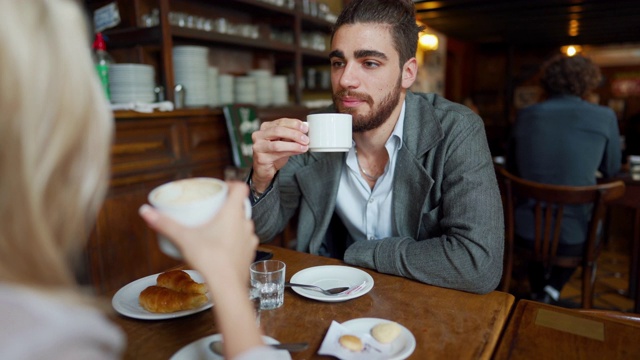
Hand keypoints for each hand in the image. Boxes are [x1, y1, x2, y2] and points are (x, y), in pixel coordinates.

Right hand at [139, 182, 257, 285]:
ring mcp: (249, 240)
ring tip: (216, 229)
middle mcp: (245, 224)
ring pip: (243, 225)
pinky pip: (243, 242)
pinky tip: (223, 247)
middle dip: (227, 207)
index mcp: (233, 213)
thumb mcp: (184, 238)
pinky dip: (235, 241)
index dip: (232, 185)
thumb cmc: (210, 259)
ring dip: (233, 224)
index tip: (221, 189)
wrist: (227, 287)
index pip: (240, 188)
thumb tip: (145, 211)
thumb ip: (165, 223)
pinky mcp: (249, 254)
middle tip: (212, 210)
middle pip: (240, 207)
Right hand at [251, 118, 308, 190]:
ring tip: (304, 147)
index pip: (281, 122)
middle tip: (306, 139)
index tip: (305, 128)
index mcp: (265, 127)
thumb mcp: (283, 141)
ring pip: (278, 144)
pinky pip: (278, 155)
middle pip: (278, 131)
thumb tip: (305, 130)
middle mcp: (259, 135)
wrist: (264, 169)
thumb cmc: (274, 153)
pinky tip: (298, 152)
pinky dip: (290, 152)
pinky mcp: (261, 158)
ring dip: (294, 145)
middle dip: (294, 134)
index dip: (294, 124)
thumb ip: (291, 135)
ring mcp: (258, 146)